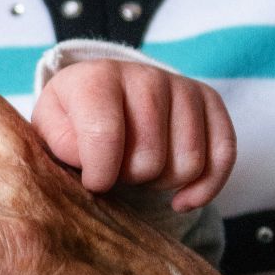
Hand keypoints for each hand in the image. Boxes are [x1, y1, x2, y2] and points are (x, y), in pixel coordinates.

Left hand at [32, 59, 234, 210]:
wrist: (104, 91)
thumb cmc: (74, 118)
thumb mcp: (50, 128)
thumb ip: (59, 145)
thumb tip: (92, 163)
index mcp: (97, 78)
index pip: (105, 137)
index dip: (99, 175)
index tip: (93, 182)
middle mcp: (145, 75)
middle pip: (150, 159)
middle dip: (130, 179)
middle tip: (117, 170)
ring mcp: (182, 87)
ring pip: (188, 164)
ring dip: (162, 183)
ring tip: (141, 171)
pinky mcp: (210, 102)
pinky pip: (224, 155)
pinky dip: (204, 188)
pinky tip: (181, 199)